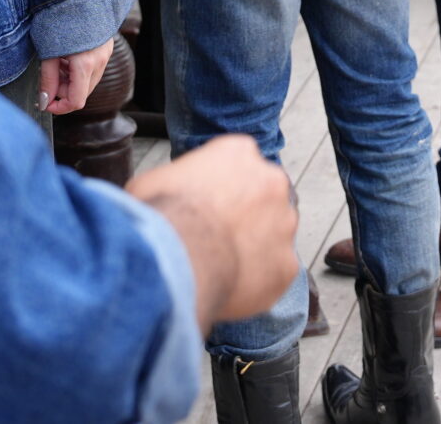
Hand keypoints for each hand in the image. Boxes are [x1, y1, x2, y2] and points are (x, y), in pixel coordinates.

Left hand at [39, 39, 113, 115]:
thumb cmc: (59, 20)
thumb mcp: (48, 52)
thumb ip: (47, 79)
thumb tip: (45, 101)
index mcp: (85, 65)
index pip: (75, 102)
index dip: (58, 107)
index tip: (44, 103)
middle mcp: (99, 62)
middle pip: (81, 93)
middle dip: (62, 91)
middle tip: (49, 75)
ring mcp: (105, 55)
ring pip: (87, 82)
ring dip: (70, 80)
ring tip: (58, 62)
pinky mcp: (105, 48)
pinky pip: (93, 69)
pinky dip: (78, 70)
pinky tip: (68, 55)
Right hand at [126, 135, 298, 327]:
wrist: (178, 257)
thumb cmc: (161, 216)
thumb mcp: (153, 182)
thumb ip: (175, 183)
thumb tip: (166, 197)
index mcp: (238, 152)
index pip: (237, 164)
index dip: (218, 190)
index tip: (204, 208)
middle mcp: (271, 181)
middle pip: (262, 198)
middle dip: (243, 217)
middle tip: (214, 240)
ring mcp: (284, 223)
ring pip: (273, 236)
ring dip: (253, 249)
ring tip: (219, 267)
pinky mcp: (287, 264)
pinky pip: (274, 274)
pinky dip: (256, 283)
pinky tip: (229, 289)